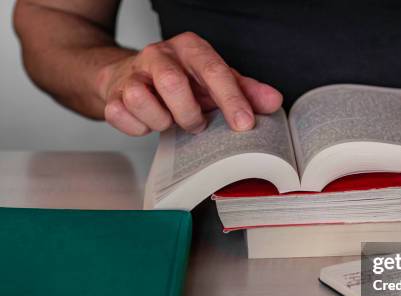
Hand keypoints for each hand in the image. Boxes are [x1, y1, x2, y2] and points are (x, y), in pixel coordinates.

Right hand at [95, 32, 282, 135]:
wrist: (132, 79)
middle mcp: (159, 55)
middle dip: (188, 114)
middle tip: (197, 124)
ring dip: (161, 121)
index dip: (231, 100)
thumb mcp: (216, 83)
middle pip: (172, 84)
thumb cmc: (182, 82)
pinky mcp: (112, 94)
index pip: (214, 70)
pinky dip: (138, 127)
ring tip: (170, 120)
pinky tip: (148, 122)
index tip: (244, 124)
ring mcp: (132, 74)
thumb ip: (245, 91)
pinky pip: (121, 115)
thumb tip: (274, 101)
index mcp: (190, 49)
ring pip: (141, 99)